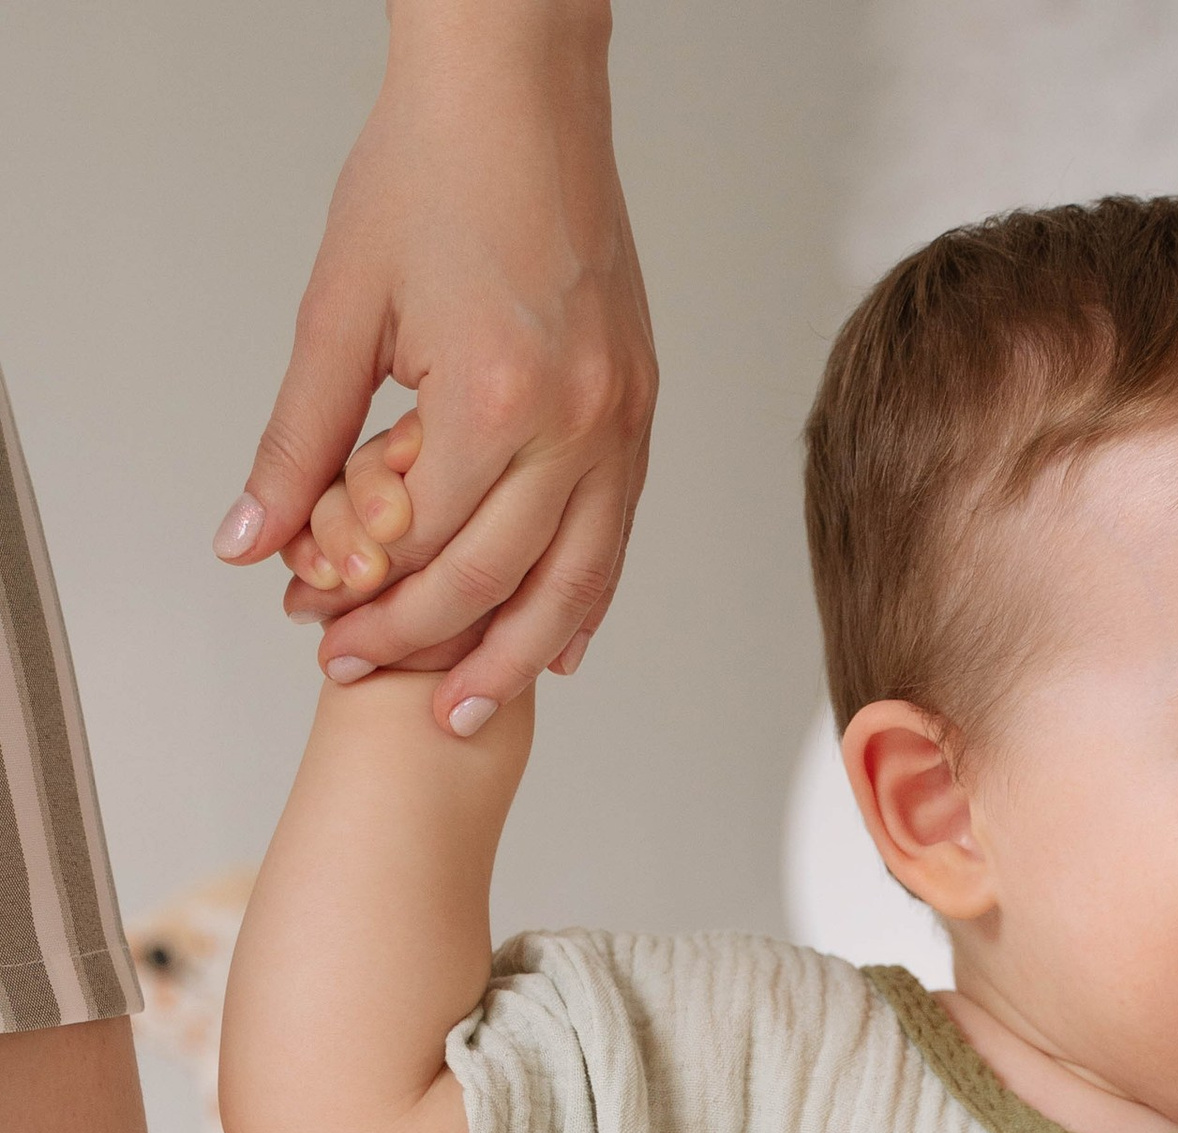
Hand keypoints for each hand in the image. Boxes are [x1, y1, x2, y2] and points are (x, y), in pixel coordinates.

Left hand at [213, 0, 654, 732]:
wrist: (519, 91)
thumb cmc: (433, 170)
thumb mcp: (341, 307)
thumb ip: (299, 438)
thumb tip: (250, 540)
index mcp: (493, 392)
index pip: (419, 541)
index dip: (357, 595)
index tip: (309, 619)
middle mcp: (573, 420)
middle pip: (494, 578)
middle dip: (420, 639)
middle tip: (360, 672)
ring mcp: (619, 419)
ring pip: (573, 582)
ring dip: (514, 656)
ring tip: (463, 708)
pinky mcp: (639, 408)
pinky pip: (616, 537)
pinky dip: (582, 600)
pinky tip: (554, 646)